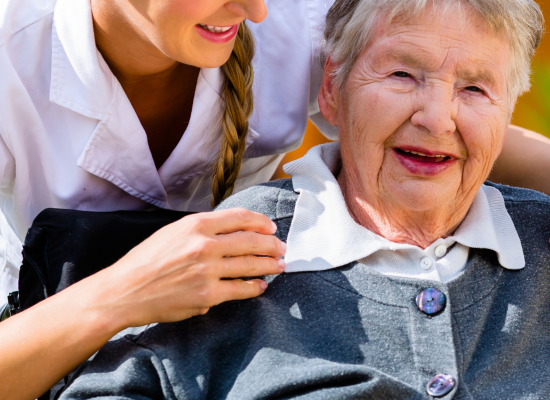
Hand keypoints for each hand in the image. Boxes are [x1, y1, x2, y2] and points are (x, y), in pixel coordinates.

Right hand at [91, 208, 285, 328]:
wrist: (125, 290)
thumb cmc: (146, 260)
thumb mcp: (172, 232)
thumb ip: (201, 229)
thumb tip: (233, 232)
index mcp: (195, 224)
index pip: (239, 218)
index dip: (260, 222)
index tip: (271, 227)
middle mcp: (204, 244)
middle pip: (251, 241)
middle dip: (272, 245)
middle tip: (282, 248)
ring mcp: (207, 271)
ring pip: (250, 265)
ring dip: (270, 265)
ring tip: (280, 265)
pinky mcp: (207, 295)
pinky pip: (240, 289)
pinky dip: (255, 287)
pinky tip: (261, 286)